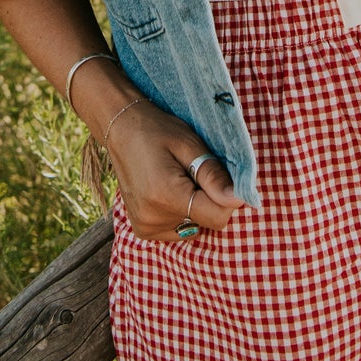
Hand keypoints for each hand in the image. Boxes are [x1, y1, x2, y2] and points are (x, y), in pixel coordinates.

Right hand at [106, 98, 246, 242]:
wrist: (122, 129)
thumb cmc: (158, 131)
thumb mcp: (190, 145)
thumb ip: (213, 176)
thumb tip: (238, 201)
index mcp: (166, 196)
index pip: (217, 217)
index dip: (227, 198)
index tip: (221, 177)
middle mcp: (153, 219)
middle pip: (205, 222)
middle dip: (208, 199)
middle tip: (192, 172)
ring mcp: (145, 228)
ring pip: (194, 227)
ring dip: (194, 207)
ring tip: (177, 179)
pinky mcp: (143, 231)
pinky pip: (178, 229)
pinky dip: (180, 213)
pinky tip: (168, 191)